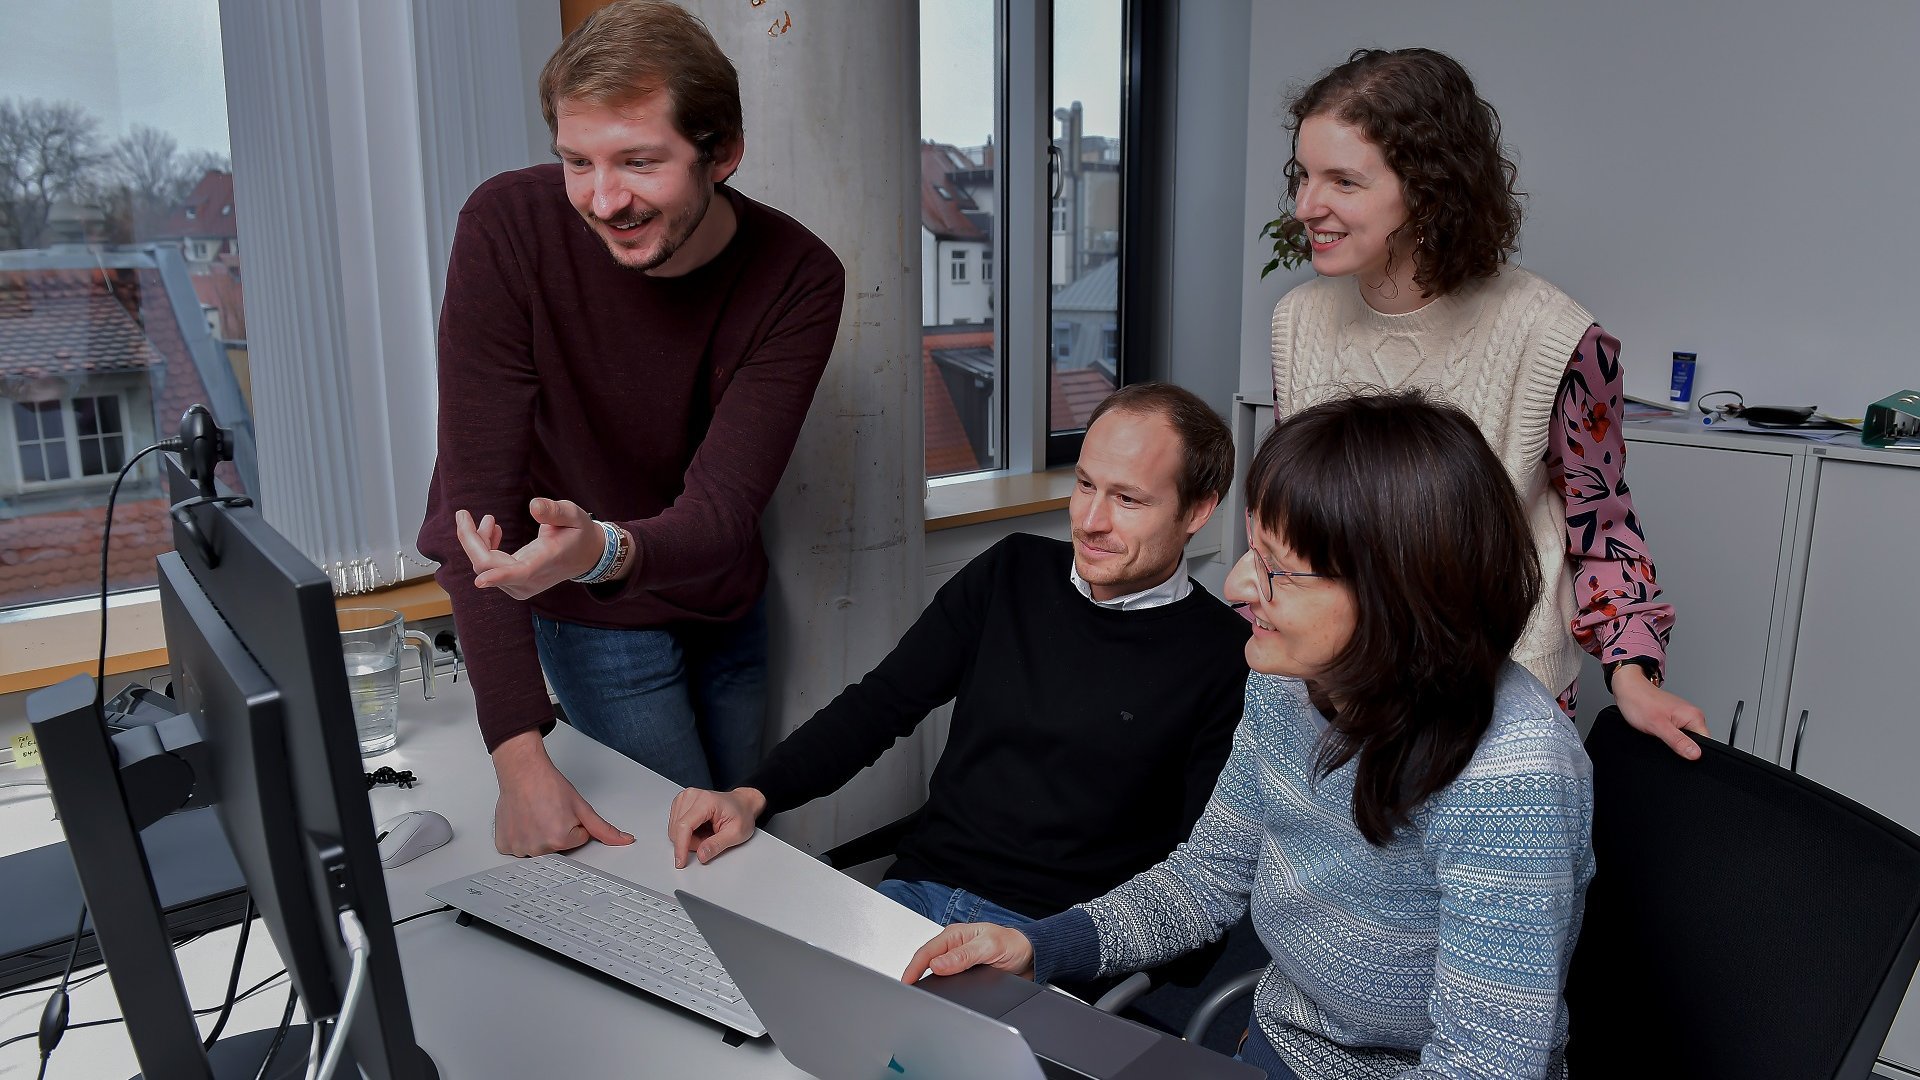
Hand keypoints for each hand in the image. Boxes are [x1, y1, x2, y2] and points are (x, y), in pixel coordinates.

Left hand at [455, 498, 607, 600]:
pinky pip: (488, 567)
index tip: (481, 581)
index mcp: (544, 562)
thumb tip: (533, 506)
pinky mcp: (513, 582)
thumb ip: (554, 511)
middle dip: (470, 539)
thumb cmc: (579, 533)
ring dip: (478, 541)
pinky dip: (484, 547)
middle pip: (487, 566)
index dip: (498, 577)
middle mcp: (528, 579)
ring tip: (490, 520)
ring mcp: (519, 584)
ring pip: (484, 566)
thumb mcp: (574, 515)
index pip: (519, 573)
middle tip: (462, 513)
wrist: (584, 555)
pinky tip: (493, 531)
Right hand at [490, 730, 634, 855]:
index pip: (578, 840)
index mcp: (560, 840)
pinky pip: (517, 848)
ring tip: (535, 815)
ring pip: (538, 848)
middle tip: (548, 812)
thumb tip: (624, 840)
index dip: (574, 824)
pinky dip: (520, 837)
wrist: (523, 771)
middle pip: (558, 847)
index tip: (563, 812)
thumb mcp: (582, 807)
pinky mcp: (504, 845)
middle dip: (557, 832)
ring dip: (538, 835)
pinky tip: (522, 820)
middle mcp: (538, 847)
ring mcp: (519, 848)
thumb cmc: (548, 785)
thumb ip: (604, 829)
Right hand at [667, 787, 766, 867]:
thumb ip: (717, 845)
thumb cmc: (741, 814)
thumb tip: (701, 855)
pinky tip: (700, 829)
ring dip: (689, 838)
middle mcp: (692, 796)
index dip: (681, 846)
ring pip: (675, 829)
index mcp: (706, 800)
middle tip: (711, 840)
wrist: (742, 804)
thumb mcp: (736, 833)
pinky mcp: (681, 802)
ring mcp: (685, 797)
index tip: (680, 861)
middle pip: (678, 829)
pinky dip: (687, 833)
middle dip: (692, 843)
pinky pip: (675, 826)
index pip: (685, 826)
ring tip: (707, 833)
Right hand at [901, 923, 1034, 983]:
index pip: (927, 952)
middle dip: (914, 975)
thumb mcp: (989, 946)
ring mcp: (958, 960)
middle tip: (905, 991)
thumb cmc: (1013, 944)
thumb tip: (938, 964)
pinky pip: (947, 981)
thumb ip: (964, 955)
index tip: (906, 982)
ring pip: (935, 972)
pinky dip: (939, 987)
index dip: (913, 968)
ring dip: (925, 981)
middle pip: (926, 961)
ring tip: (915, 994)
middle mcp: (954, 947)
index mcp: (956, 935)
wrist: (1030, 956)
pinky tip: (936, 994)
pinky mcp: (964, 973)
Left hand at [1612, 665, 1709, 760]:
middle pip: (1695, 743)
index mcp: (1694, 716)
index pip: (1706, 743)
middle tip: (1664, 740)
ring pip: (1685, 740)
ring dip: (1674, 742)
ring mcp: (1683, 717)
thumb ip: (1678, 741)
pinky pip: (1677, 734)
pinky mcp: (1674, 719)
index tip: (1680, 752)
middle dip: (1681, 748)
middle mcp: (1692, 716)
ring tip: (1659, 733)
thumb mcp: (1658, 726)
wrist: (1627, 689)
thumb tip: (1696, 754)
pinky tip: (1659, 733)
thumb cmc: (1639, 703)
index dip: (1694, 753)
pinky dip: (1668, 737)